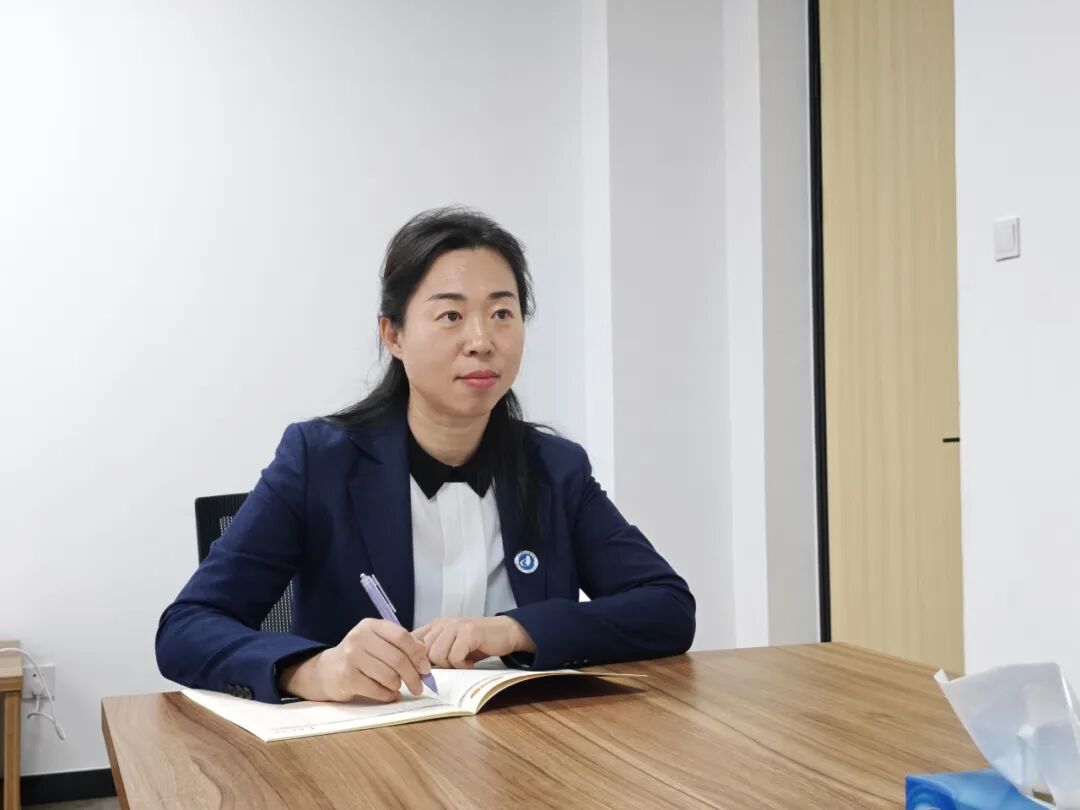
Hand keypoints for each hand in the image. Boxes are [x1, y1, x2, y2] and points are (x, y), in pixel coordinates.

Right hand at [278, 618, 431, 702]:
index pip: (402, 636)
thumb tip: (424, 655)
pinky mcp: (347, 677)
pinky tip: (388, 694)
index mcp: (371, 625)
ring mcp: (351, 657)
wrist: (326, 671)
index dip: (418, 654)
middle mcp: (360, 637)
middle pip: (398, 659)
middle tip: (419, 687)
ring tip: (397, 688)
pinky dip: (388, 695)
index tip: (426, 669)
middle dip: (413, 676)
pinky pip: (377, 690)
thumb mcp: (378, 643)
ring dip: (398, 686)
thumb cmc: (360, 656)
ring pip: (389, 676)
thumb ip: (401, 645)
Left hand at [413, 616, 535, 668]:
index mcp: (435, 625)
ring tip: (462, 663)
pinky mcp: (468, 632)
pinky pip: (454, 657)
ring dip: (450, 666)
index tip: (426, 672)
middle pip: (423, 652)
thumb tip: (414, 670)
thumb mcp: (452, 645)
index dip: (415, 660)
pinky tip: (471, 662)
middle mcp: (443, 623)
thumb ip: (434, 650)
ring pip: (437, 655)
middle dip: (435, 666)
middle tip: (450, 669)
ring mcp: (456, 626)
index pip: (411, 641)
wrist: (506, 632)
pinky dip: (463, 665)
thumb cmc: (478, 643)